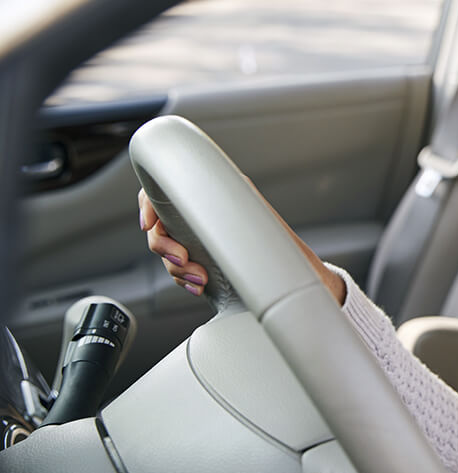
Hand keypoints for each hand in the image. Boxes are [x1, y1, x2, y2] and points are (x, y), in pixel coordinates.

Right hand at [137, 188, 346, 303]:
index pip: (162, 192)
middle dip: (164, 247)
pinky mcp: (202, 266)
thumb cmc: (279, 244)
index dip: (148, 205)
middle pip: (159, 228)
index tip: (151, 224)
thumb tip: (203, 186)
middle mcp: (201, 217)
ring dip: (177, 270)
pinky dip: (184, 281)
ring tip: (201, 279)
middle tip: (184, 259)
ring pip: (167, 254)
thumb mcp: (252, 212)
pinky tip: (199, 286)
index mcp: (210, 197)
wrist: (294, 280)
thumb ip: (224, 199)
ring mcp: (199, 243)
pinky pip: (178, 272)